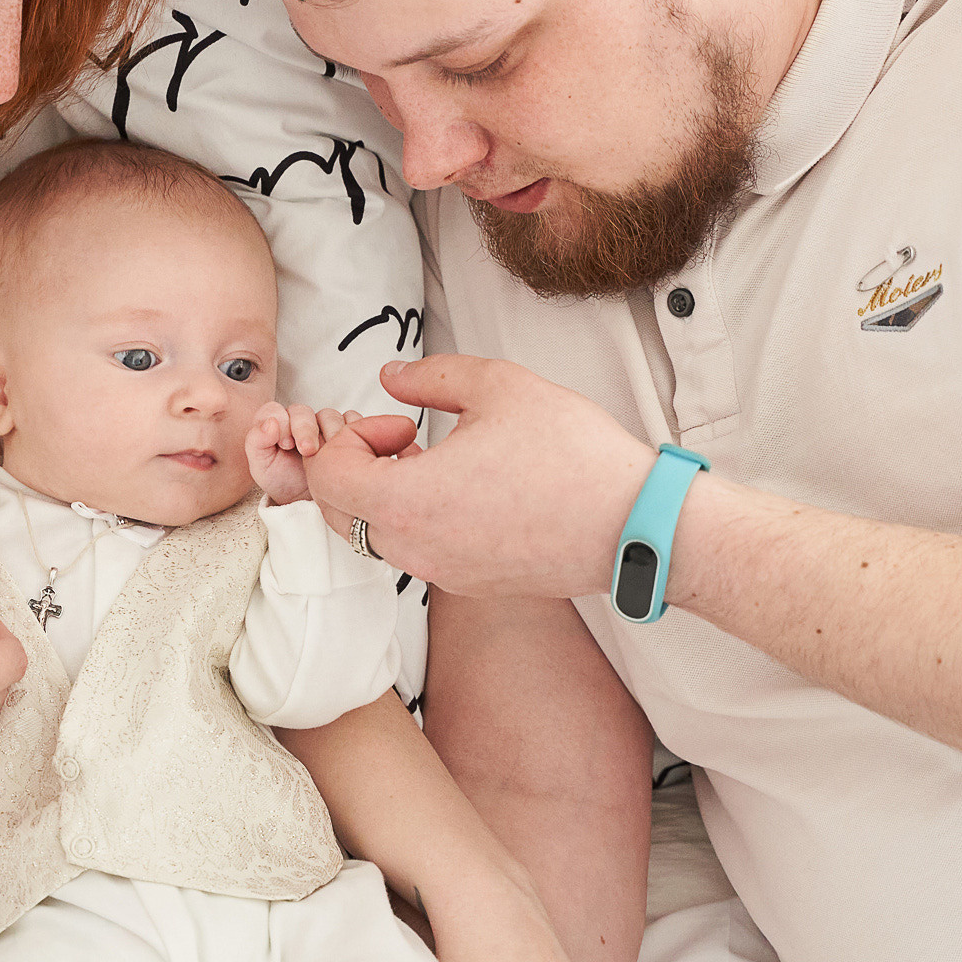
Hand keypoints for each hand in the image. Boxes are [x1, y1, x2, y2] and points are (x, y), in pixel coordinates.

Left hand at [247, 401, 353, 505]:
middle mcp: (299, 421)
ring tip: (329, 455)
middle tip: (308, 451)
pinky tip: (346, 449)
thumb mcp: (261, 468)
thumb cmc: (283, 483)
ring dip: (330, 432)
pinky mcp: (344, 430)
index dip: (280, 423)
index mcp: (276, 425)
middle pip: (303, 411)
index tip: (285, 445)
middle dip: (305, 429)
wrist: (307, 501)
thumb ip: (256, 442)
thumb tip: (270, 423)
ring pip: (329, 415)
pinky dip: (351, 431)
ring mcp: (323, 424)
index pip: (275, 410)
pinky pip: (352, 420)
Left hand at [303, 356, 654, 597]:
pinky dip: (419, 519)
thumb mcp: (499, 386)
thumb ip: (430, 375)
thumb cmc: (574, 458)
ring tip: (438, 459)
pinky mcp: (470, 585)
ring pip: (376, 537)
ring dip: (387, 494)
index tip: (399, 424)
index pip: (326, 479)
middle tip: (404, 438)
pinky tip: (466, 488)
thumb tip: (392, 376)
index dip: (349, 439)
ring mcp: (442, 574)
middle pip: (339, 515)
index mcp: (409, 503)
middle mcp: (416, 550)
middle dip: (357, 469)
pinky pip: (418, 553)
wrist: (635, 525)